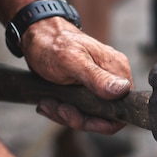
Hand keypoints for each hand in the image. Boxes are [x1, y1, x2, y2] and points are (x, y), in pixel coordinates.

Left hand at [22, 18, 133, 133]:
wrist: (35, 36)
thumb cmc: (52, 44)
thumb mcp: (72, 61)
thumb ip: (97, 77)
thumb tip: (122, 90)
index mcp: (117, 69)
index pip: (122, 109)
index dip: (100, 121)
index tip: (77, 115)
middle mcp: (113, 78)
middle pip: (105, 116)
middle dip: (78, 118)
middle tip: (58, 107)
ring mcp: (100, 85)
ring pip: (90, 116)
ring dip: (66, 115)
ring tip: (48, 103)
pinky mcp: (87, 90)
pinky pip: (81, 111)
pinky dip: (62, 111)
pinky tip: (49, 102)